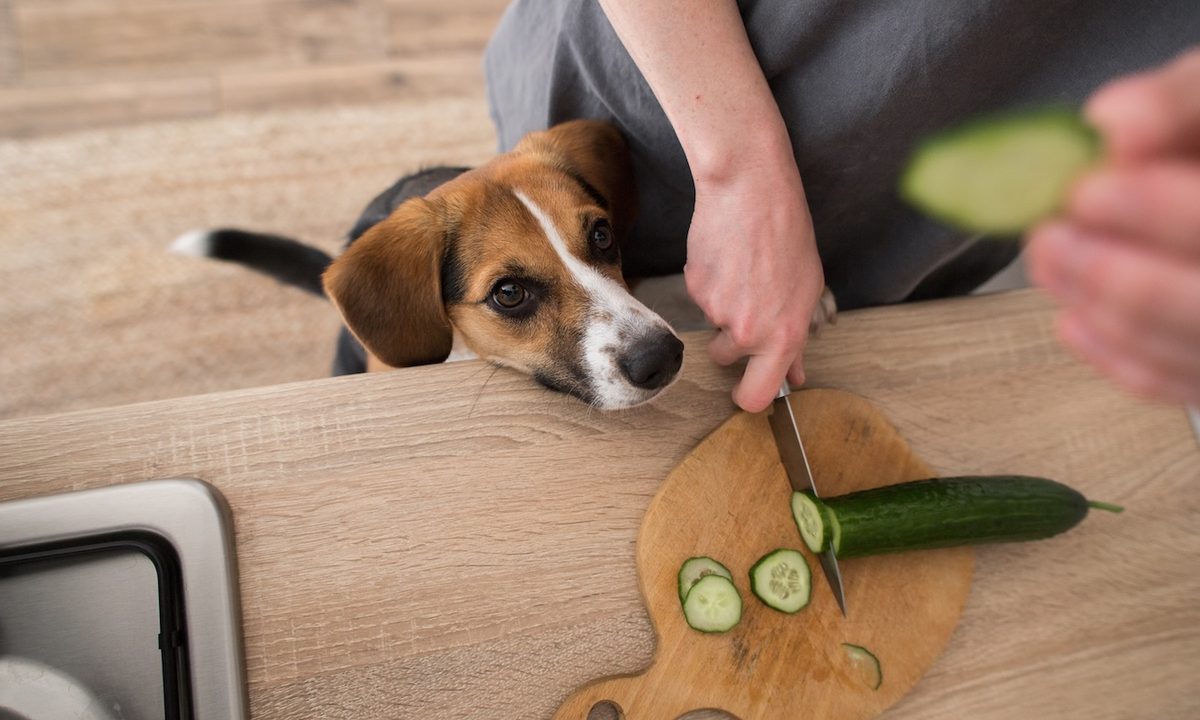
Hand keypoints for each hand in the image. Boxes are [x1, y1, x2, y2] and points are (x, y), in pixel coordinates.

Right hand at [685, 157, 825, 412]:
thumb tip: (795, 374)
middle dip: (729, 343)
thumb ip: (797, 339)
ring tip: (741, 270)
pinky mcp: (694, 287)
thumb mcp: (807, 291)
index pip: (756, 395)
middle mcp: (747, 331)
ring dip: (722, 306)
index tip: (745, 390)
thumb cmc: (789, 236)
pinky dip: (710, 281)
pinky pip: (700, 296)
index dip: (748, 398)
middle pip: (724, 359)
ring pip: (712, 322)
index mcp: (783, 336)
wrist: (752, 192)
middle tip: (745, 306)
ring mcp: (716, 310)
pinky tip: (726, 256)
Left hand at [1027, 48, 1199, 404]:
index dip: (1158, 210)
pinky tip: (1073, 316)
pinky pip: (1175, 382)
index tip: (1085, 191)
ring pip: (1189, 347)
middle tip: (1048, 238)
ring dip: (1104, 309)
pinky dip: (1116, 354)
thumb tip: (1112, 121)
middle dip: (1118, 275)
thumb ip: (1174, 104)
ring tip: (1047, 261)